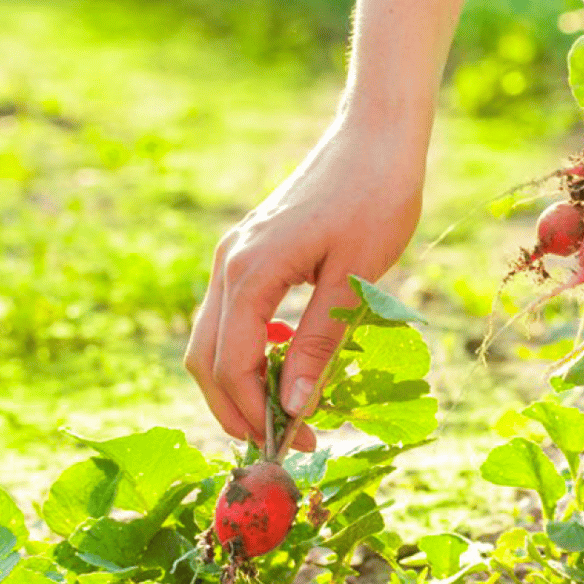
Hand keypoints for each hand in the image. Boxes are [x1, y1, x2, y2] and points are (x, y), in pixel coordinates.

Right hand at [184, 118, 425, 451]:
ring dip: (241, 383)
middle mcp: (230, 264)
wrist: (377, 136)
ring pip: (213, 339)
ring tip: (287, 412)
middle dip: (237, 409)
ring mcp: (234, 256)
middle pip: (207, 358)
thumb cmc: (376, 198)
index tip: (293, 448)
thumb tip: (294, 409)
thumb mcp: (354, 280)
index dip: (256, 414)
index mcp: (251, 273)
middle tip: (284, 444)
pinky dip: (249, 350)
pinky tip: (289, 361)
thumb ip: (319, 343)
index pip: (233, 364)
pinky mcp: (250, 252)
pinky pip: (232, 316)